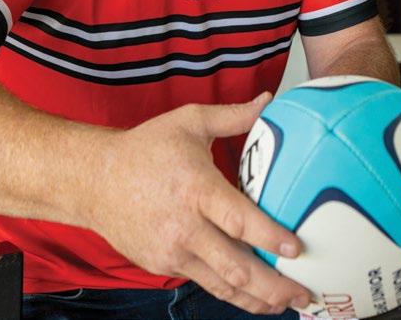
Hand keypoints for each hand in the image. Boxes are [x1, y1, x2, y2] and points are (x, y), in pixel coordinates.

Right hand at [87, 93, 310, 314]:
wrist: (94, 180)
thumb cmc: (145, 148)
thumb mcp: (189, 122)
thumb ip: (233, 115)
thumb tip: (269, 101)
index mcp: (196, 189)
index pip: (238, 220)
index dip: (270, 237)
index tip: (298, 248)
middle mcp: (185, 226)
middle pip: (235, 267)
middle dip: (273, 285)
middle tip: (305, 290)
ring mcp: (172, 251)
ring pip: (222, 285)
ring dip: (256, 299)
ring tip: (285, 302)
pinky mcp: (163, 265)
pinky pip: (204, 281)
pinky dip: (230, 291)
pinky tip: (252, 294)